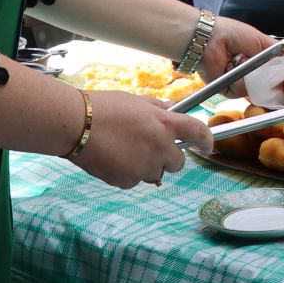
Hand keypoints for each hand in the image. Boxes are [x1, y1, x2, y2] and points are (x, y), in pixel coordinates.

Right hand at [75, 90, 211, 186]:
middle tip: (150, 148)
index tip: (208, 145)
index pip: (198, 132)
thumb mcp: (136, 101)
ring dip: (146, 165)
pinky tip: (111, 159)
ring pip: (155, 173)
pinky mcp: (127, 181)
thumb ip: (158, 108)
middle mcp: (160, 146)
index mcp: (165, 123)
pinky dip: (127, 174)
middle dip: (169, 158)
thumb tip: (172, 110)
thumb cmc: (102, 107)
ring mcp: (144, 165)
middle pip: (178, 162)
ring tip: (123, 150)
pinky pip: (134, 181)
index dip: (207, 140)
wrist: (75, 125)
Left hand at [200, 14, 273, 83]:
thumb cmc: (233, 34)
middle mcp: (249, 74)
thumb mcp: (262, 40)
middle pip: (267, 85)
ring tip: (240, 59)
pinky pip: (241, 91)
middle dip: (266, 77)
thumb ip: (279, 53)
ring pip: (255, 89)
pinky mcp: (228, 90)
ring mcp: (240, 82)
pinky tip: (231, 66)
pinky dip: (238, 80)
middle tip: (260, 64)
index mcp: (257, 61)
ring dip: (250, 74)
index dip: (280, 76)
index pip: (274, 74)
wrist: (210, 39)